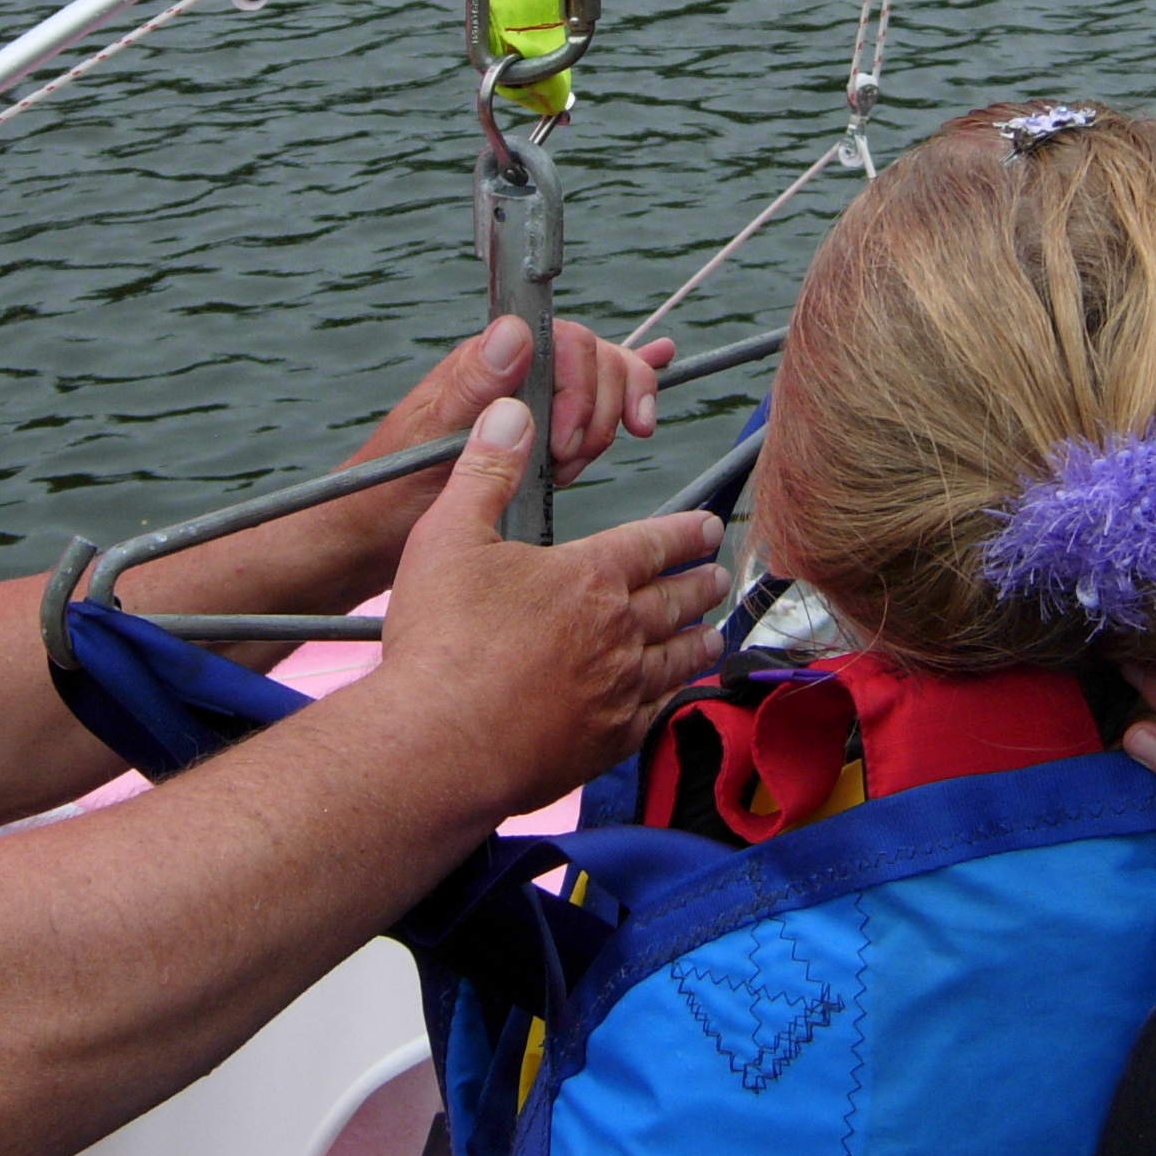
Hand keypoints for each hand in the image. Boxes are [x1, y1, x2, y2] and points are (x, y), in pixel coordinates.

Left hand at [377, 314, 671, 487]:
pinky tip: (660, 362)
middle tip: (568, 463)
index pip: (566, 342)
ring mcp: (533, 400)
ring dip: (608, 424)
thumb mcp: (425, 441)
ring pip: (607, 379)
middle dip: (597, 413)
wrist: (371, 536)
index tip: (566, 444)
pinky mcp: (544, 429)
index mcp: (487, 365)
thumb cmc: (384, 493)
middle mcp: (515, 374)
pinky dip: (631, 383)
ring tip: (572, 467)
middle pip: (596, 358)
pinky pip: (597, 395)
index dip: (581, 389)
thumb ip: (469, 387)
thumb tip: (515, 334)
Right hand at [377, 399, 728, 815]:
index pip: (656, 543)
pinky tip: (670, 697)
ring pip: (677, 659)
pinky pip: (656, 713)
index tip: (709, 527)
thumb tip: (512, 411)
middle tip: (718, 577)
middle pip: (676, 601)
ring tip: (713, 633)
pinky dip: (672, 698)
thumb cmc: (440, 641)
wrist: (437, 745)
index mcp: (589, 576)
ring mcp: (619, 691)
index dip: (687, 533)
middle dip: (700, 584)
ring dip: (699, 641)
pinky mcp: (607, 742)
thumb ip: (486, 470)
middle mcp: (619, 631)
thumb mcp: (449, 535)